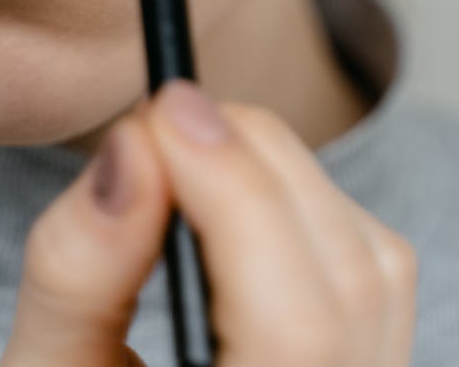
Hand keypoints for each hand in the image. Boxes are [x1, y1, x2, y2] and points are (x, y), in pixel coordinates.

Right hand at [0, 79, 417, 365]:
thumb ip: (79, 275)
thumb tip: (133, 148)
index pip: (294, 330)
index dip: (238, 199)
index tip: (164, 116)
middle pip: (346, 278)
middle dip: (256, 164)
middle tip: (166, 118)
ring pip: (375, 265)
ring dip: (286, 178)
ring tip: (194, 153)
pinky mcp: (378, 363)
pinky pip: (379, 275)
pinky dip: (313, 208)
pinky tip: (242, 204)